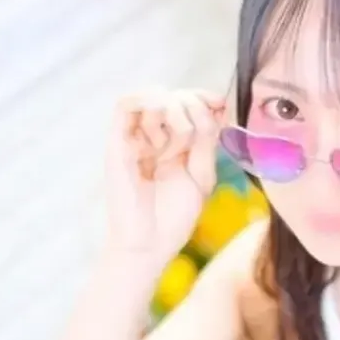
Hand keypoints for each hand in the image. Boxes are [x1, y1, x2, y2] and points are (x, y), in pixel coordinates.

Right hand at [105, 89, 225, 269]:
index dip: (205, 97)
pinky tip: (160, 132)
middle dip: (194, 110)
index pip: (189, 102)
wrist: (151, 244)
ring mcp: (135, 137)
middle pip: (176, 96)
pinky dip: (149, 104)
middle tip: (193, 141)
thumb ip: (208, 140)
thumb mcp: (203, 175)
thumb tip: (214, 104)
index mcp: (176, 143)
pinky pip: (126, 104)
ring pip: (155, 96)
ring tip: (174, 147)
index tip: (221, 105)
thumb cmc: (175, 217)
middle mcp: (155, 136)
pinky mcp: (118, 142)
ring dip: (174, 115)